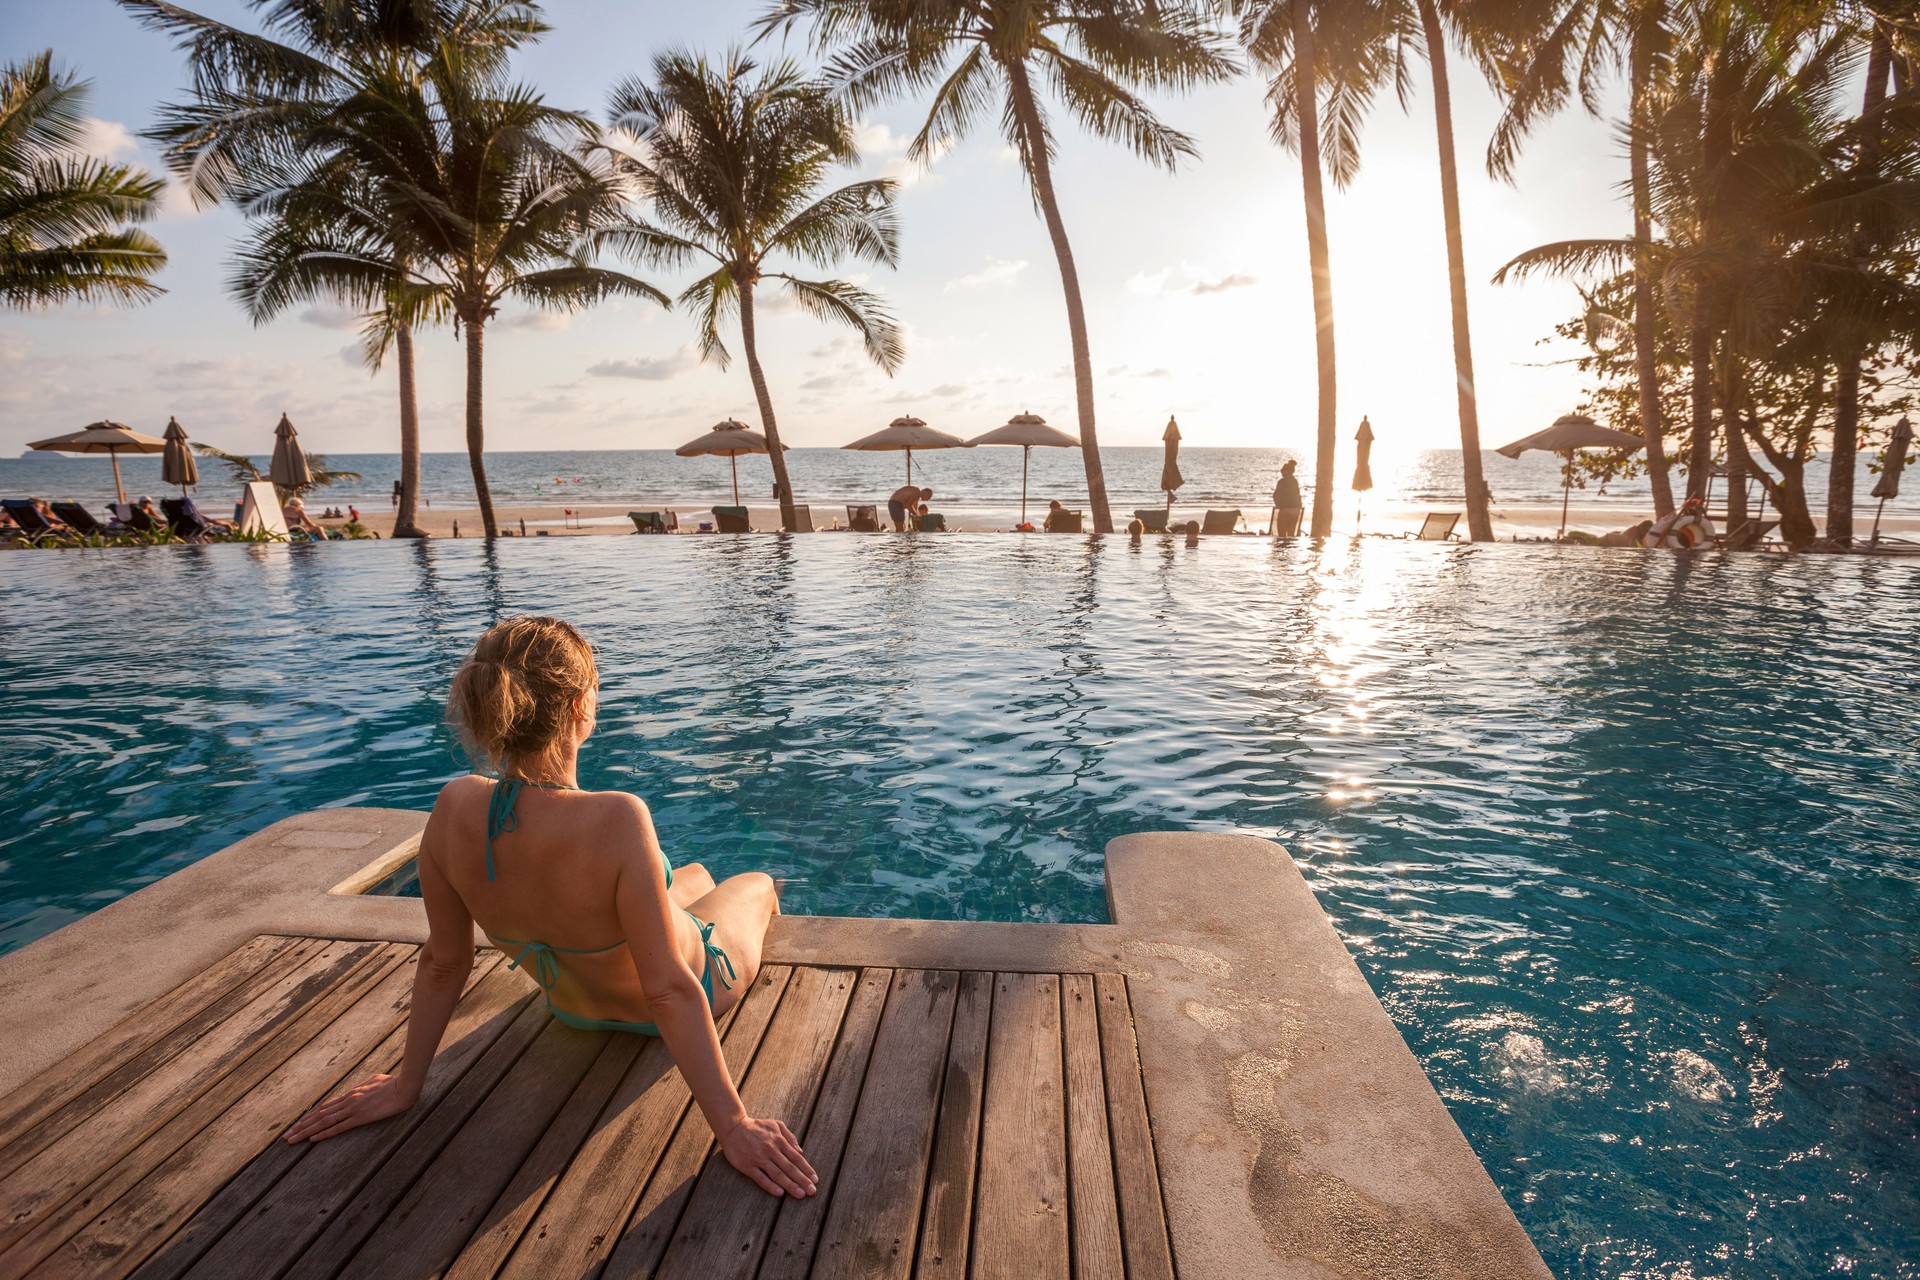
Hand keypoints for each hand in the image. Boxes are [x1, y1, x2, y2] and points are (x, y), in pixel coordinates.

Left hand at [283, 1074, 414, 1143]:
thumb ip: (366, 1086)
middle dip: (301, 1126)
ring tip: (292, 1139)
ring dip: (306, 1131)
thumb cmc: (393, 1083)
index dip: (310, 1117)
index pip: (325, 1107)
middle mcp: (347, 1101)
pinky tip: (313, 1139)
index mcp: (350, 1093)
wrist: (404, 1086)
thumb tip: (364, 1087)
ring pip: (323, 1121)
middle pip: (319, 1115)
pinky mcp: (360, 1117)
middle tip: (286, 1136)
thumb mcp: (375, 1081)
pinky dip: (324, 1133)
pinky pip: (338, 1127)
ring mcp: (352, 1109)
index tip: (298, 1124)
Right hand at [717, 1115, 816, 1197]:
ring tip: (800, 1194)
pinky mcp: (747, 1166)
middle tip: (812, 1191)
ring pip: (777, 1174)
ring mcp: (759, 1158)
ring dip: (790, 1185)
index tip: (815, 1180)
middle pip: (789, 1168)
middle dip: (802, 1180)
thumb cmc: (757, 1127)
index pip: (796, 1158)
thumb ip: (790, 1137)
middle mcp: (771, 1150)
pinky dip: (770, 1186)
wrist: (733, 1127)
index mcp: (779, 1140)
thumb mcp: (776, 1125)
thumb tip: (801, 1152)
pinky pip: (760, 1178)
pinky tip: (780, 1193)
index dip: (807, 1169)